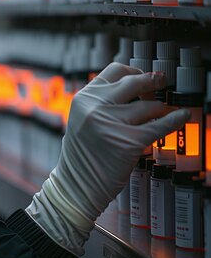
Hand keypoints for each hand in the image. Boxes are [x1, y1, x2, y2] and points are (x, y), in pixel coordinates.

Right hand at [26, 62, 189, 255]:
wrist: (77, 186)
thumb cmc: (82, 155)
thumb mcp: (82, 120)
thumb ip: (101, 102)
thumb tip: (135, 86)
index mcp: (83, 99)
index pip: (114, 71)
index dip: (133, 71)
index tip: (143, 75)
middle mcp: (95, 107)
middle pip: (134, 82)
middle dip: (153, 81)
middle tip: (162, 81)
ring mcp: (112, 124)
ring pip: (150, 106)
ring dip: (161, 108)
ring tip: (165, 111)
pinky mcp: (129, 141)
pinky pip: (160, 125)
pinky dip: (174, 120)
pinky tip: (181, 116)